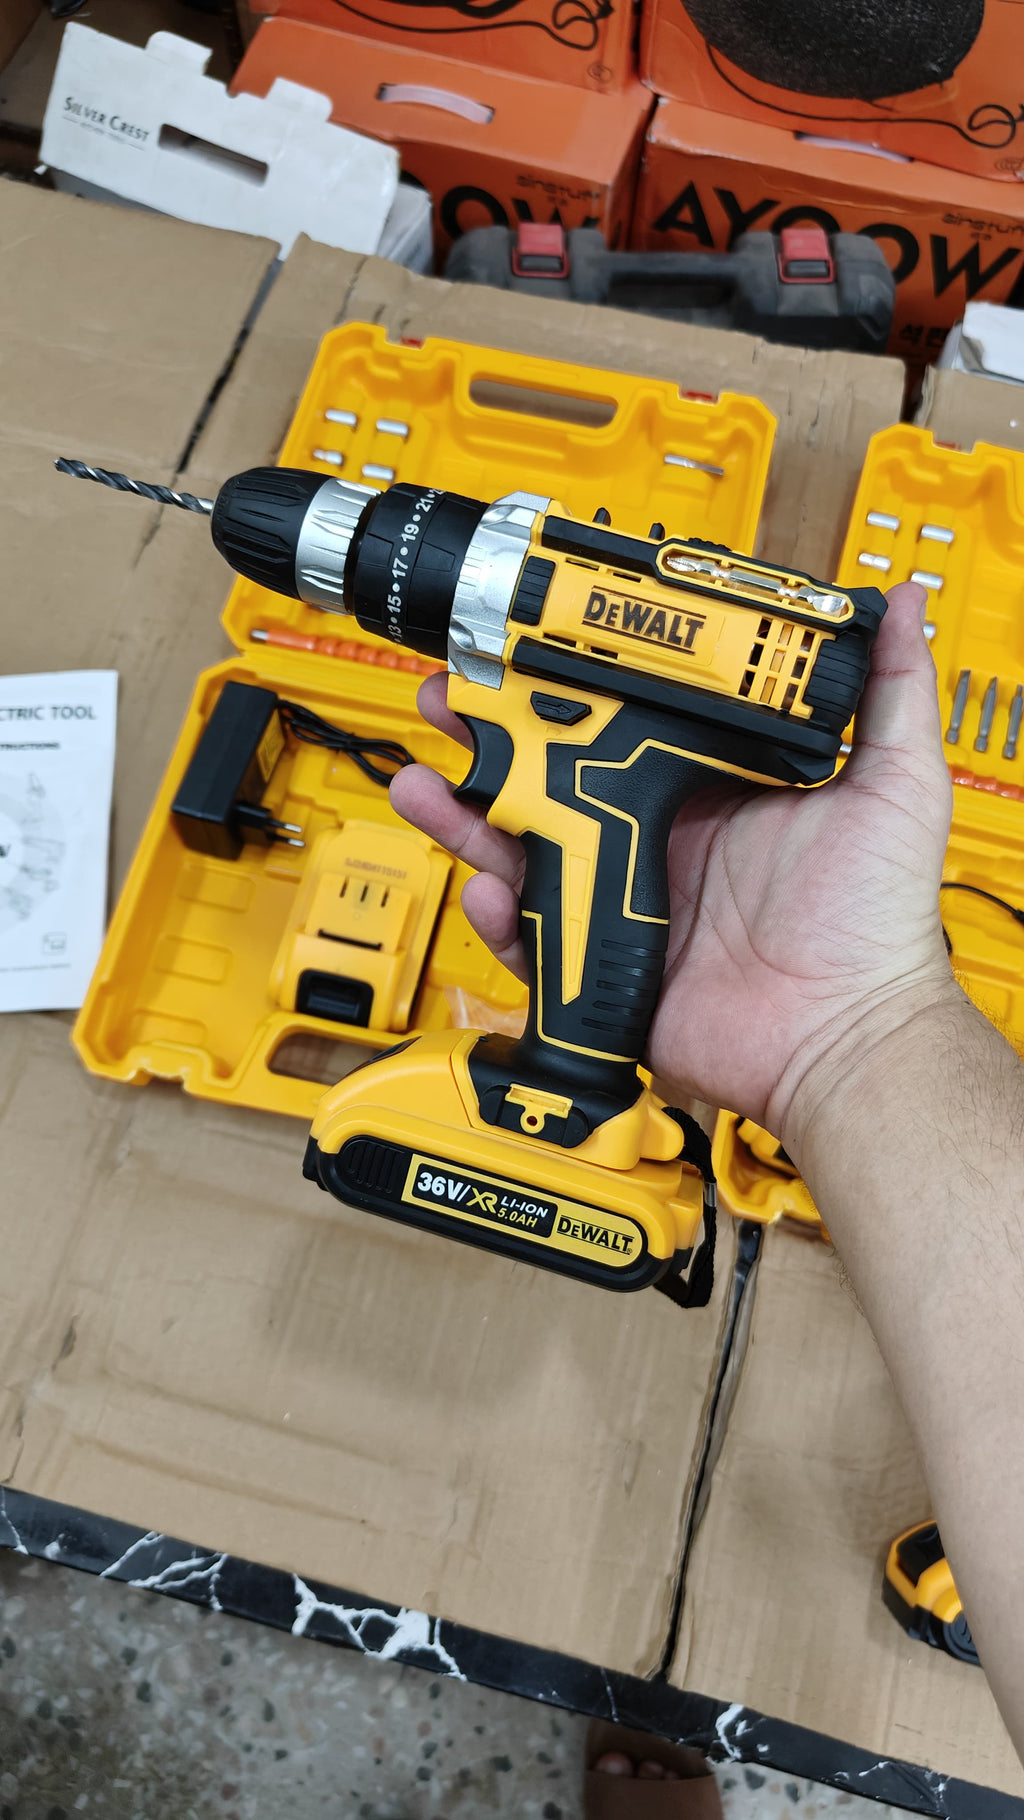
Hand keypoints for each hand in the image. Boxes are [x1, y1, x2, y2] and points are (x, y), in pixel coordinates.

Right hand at [389, 583, 958, 1142]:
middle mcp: (654, 835)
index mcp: (706, 788)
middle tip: (450, 700)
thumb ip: (893, 693)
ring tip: (426, 781)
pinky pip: (530, 934)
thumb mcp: (895, 788)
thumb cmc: (874, 926)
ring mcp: (622, 896)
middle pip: (550, 774)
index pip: (621, 722)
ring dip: (463, 814)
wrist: (843, 1035)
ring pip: (522, 847)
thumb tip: (903, 602)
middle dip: (489, 737)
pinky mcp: (600, 961)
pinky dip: (498, 912)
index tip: (534, 646)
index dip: (573, 686)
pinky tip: (490, 883)